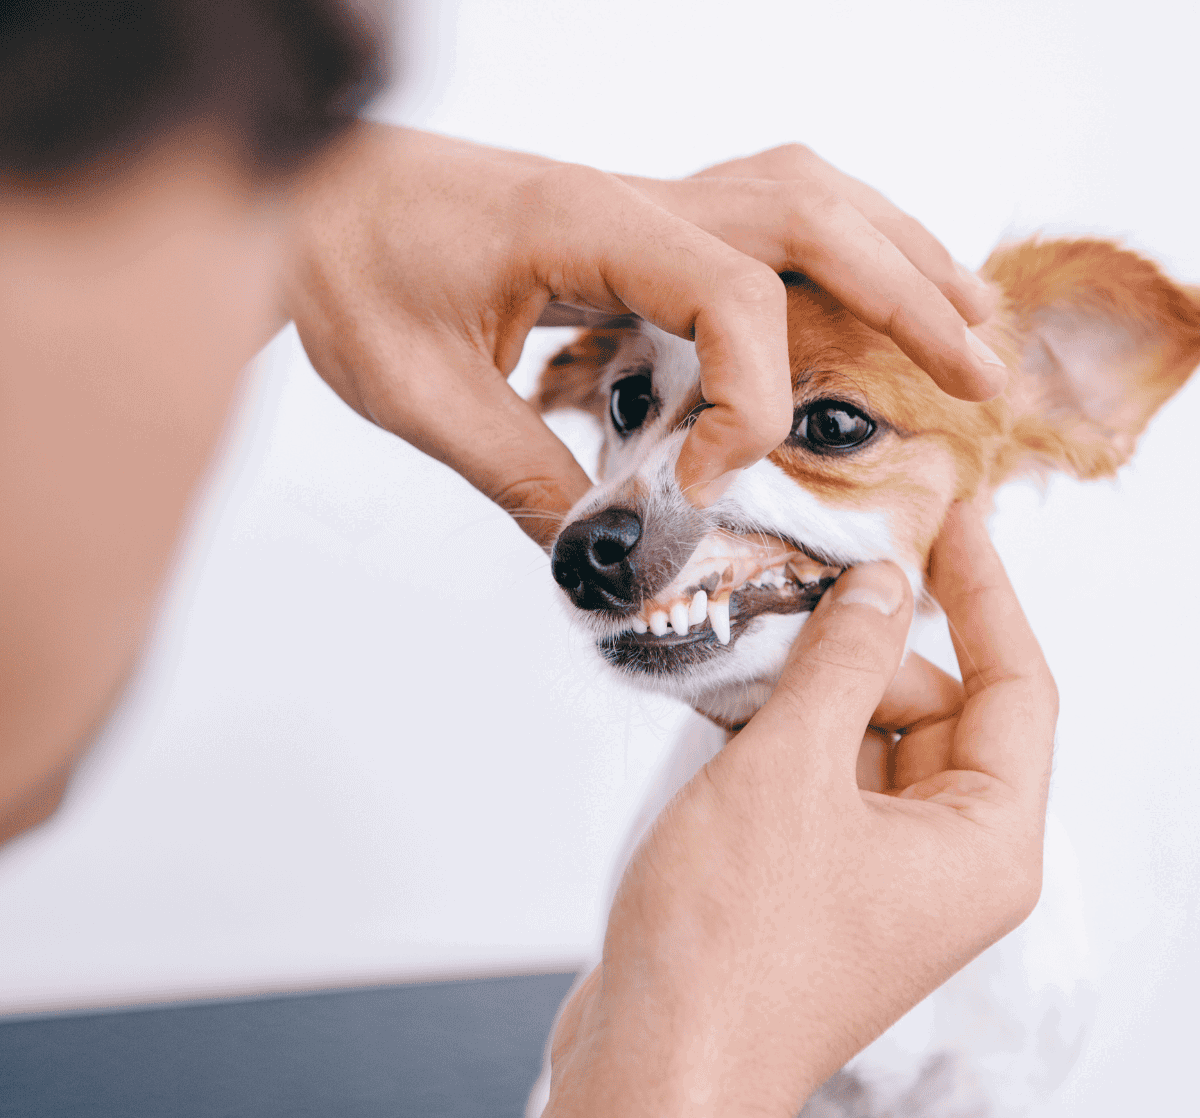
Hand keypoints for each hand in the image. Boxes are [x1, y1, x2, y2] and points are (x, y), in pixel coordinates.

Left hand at [285, 128, 1005, 544]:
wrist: (305, 198)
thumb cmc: (341, 266)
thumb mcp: (418, 392)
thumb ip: (518, 471)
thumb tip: (598, 546)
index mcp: (584, 224)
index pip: (732, 291)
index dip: (751, 393)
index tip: (707, 479)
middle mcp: (633, 199)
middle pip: (812, 217)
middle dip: (910, 296)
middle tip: (978, 374)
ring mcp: (640, 203)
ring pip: (805, 199)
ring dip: (895, 257)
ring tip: (966, 323)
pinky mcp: (634, 224)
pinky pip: (762, 219)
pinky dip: (837, 252)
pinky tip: (863, 295)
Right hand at [508, 502, 1056, 1117]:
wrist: (654, 1064)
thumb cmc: (729, 941)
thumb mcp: (790, 768)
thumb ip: (843, 661)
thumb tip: (880, 585)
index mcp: (984, 843)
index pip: (1015, 685)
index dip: (988, 591)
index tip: (955, 517)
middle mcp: (946, 860)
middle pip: (932, 706)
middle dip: (864, 648)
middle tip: (794, 592)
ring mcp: (879, 872)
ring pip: (866, 736)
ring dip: (812, 687)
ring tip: (746, 650)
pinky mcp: (818, 878)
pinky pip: (821, 774)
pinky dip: (783, 732)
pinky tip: (727, 700)